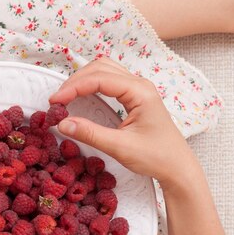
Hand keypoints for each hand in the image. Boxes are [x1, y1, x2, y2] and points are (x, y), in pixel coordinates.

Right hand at [49, 58, 194, 186]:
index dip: (74, 88)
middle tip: (57, 101)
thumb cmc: (157, 157)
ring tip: (66, 98)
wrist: (178, 167)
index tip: (55, 102)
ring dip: (83, 80)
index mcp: (140, 92)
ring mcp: (138, 89)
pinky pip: (110, 82)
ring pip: (105, 71)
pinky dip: (92, 85)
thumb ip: (91, 134)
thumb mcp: (120, 147)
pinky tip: (81, 97)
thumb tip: (63, 123)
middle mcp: (140, 85)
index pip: (100, 79)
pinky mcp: (136, 97)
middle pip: (100, 68)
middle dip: (76, 81)